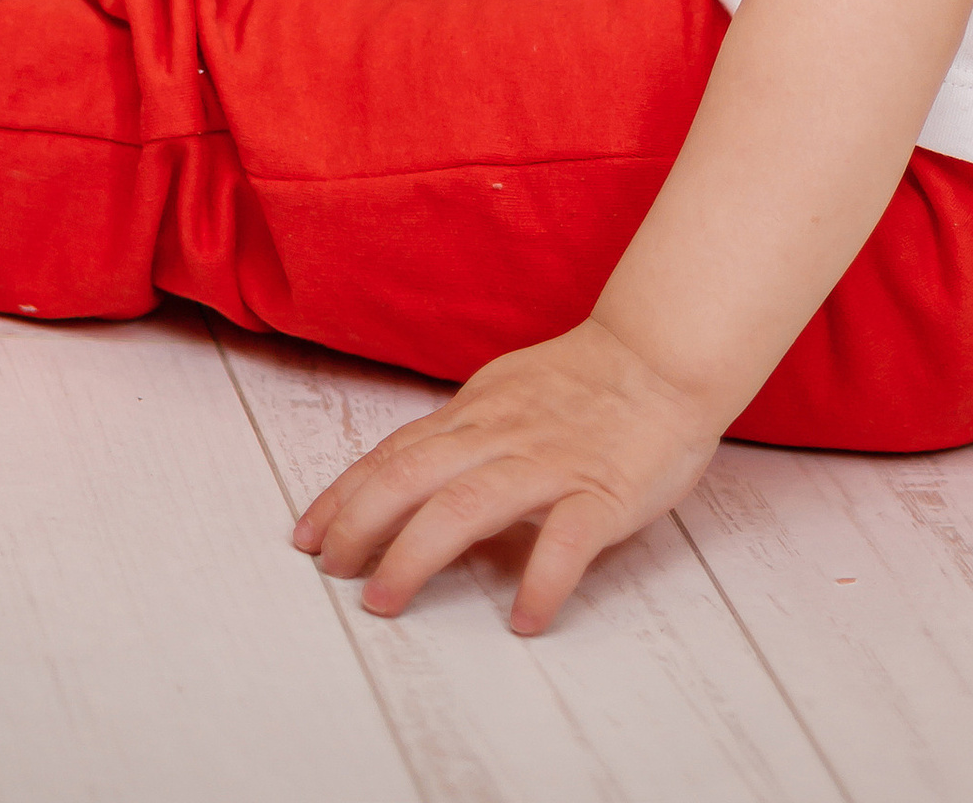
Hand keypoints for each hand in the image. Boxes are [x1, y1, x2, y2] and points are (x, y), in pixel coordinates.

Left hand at [291, 318, 724, 634]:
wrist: (664, 355)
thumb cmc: (586, 383)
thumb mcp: (507, 395)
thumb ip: (464, 437)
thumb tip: (410, 481)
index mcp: (477, 414)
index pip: (396, 453)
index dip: (346, 494)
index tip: (307, 535)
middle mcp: (502, 435)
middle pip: (413, 476)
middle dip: (361, 523)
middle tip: (332, 572)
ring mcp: (551, 463)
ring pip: (468, 504)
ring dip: (417, 554)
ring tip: (386, 602)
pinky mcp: (603, 492)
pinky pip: (568, 539)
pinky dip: (543, 579)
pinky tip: (525, 617)